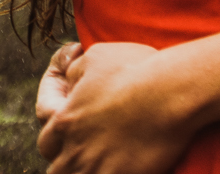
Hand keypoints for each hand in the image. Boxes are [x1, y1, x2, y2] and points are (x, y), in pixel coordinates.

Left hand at [38, 41, 189, 173]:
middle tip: (82, 153)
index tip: (71, 132)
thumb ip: (74, 71)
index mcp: (65, 120)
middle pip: (57, 168)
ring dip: (83, 170)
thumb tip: (69, 79)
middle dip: (66, 160)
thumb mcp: (96, 56)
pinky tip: (120, 168)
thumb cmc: (136, 68)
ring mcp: (97, 167)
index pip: (47, 139)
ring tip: (98, 163)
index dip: (56, 136)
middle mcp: (75, 149)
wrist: (172, 91)